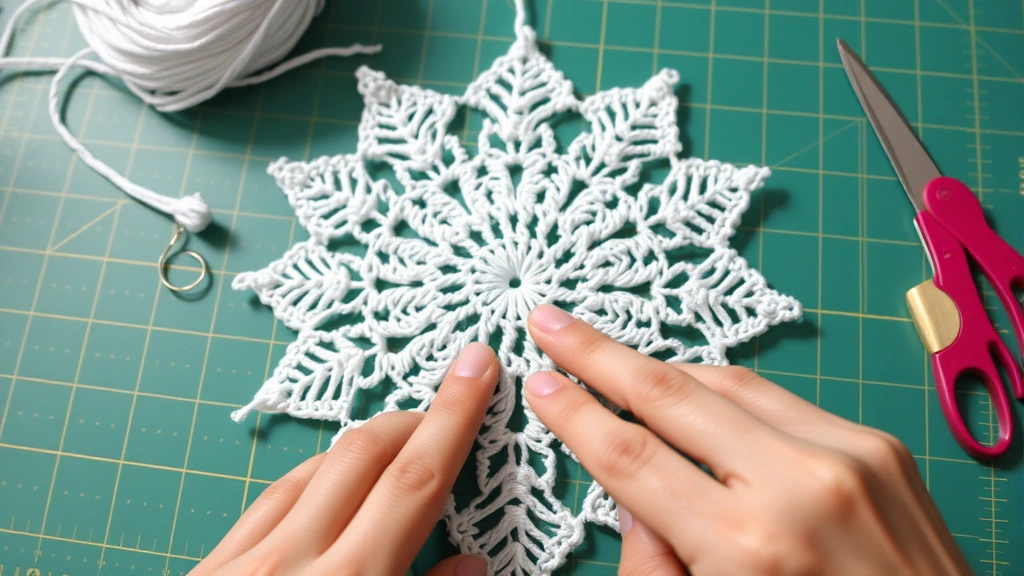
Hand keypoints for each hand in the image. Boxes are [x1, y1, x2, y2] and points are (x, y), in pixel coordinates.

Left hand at [192, 343, 498, 575]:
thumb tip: (468, 561)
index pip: (415, 480)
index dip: (453, 417)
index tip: (477, 365)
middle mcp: (291, 559)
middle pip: (362, 455)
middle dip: (411, 423)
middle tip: (443, 420)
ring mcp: (241, 560)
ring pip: (312, 468)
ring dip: (362, 451)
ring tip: (395, 457)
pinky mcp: (210, 566)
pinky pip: (269, 500)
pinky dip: (312, 480)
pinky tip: (329, 488)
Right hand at [525, 304, 972, 575]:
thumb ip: (655, 565)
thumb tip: (626, 493)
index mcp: (747, 549)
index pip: (630, 458)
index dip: (575, 415)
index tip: (539, 382)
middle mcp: (798, 485)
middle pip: (670, 395)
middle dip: (600, 354)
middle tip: (551, 321)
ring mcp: (847, 454)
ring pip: (726, 383)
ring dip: (662, 367)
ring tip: (611, 355)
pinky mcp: (879, 444)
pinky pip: (778, 399)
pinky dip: (727, 393)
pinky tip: (695, 393)